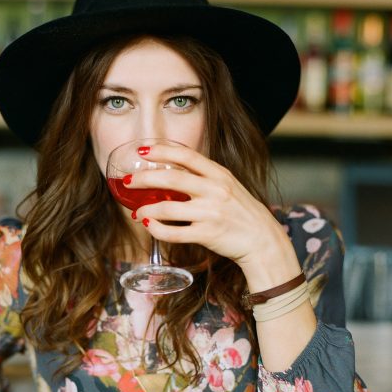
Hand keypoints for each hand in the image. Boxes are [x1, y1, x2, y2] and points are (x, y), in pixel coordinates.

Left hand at [126, 142, 297, 283]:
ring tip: (136, 212)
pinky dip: (157, 229)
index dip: (162, 151)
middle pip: (171, 178)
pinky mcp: (208, 234)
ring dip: (146, 210)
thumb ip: (205, 178)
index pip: (186, 156)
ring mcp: (211, 213)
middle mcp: (215, 190)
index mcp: (219, 174)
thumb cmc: (242, 213)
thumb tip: (174, 173)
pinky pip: (174, 233)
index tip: (142, 151)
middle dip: (144, 178)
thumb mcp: (228, 187)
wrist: (263, 240)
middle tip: (128, 181)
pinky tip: (149, 226)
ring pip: (168, 208)